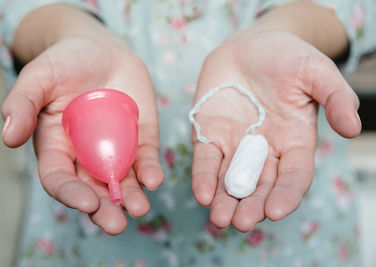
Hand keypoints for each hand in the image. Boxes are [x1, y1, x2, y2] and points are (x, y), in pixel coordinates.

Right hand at [1, 37, 163, 234]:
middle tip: (116, 224)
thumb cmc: (65, 61)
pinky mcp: (140, 138)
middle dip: (104, 209)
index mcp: (57, 147)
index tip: (86, 202)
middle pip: (94, 189)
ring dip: (131, 197)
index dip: (71, 194)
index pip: (60, 178)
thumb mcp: (38, 77)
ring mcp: (116, 148)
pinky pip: (145, 158)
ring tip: (140, 209)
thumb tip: (8, 137)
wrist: (100, 48)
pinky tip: (154, 179)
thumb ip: (22, 104)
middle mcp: (86, 154)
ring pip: (122, 181)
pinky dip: (150, 170)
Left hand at [191, 30, 360, 231]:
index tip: (276, 211)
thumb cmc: (287, 57)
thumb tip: (352, 128)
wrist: (250, 46)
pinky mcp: (210, 134)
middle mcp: (264, 149)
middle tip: (241, 223)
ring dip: (225, 200)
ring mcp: (235, 144)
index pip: (293, 175)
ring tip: (219, 219)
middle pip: (260, 185)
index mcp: (294, 141)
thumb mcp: (316, 71)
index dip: (286, 194)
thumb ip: (335, 97)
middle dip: (251, 205)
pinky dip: (204, 177)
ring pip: (230, 179)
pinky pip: (206, 160)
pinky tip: (202, 194)